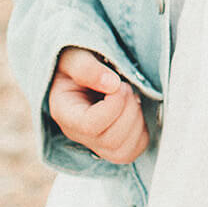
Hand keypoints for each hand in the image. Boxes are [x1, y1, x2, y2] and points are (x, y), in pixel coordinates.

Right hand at [47, 47, 147, 163]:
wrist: (85, 68)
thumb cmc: (77, 62)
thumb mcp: (74, 56)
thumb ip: (86, 67)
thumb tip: (111, 84)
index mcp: (65, 113)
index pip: (89, 126)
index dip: (112, 106)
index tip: (118, 84)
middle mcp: (78, 134)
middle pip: (110, 141)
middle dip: (128, 109)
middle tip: (126, 86)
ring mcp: (96, 143)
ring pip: (124, 150)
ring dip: (136, 119)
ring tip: (130, 97)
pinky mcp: (115, 145)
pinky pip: (135, 149)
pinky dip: (142, 129)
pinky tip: (134, 109)